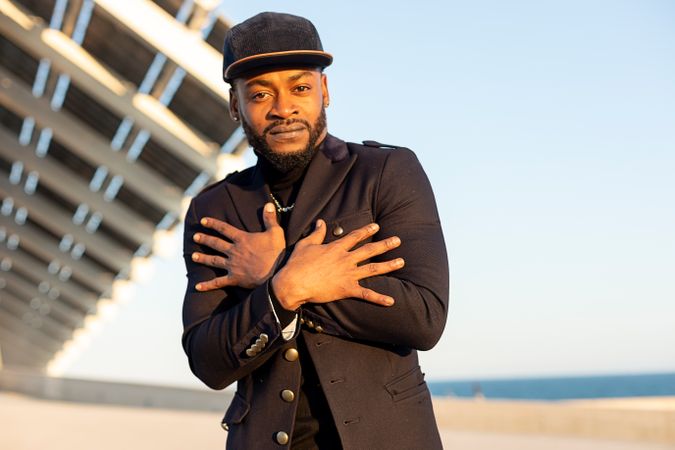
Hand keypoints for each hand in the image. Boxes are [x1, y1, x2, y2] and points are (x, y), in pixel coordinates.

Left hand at [192, 203, 284, 289]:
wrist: (276, 274)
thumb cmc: (277, 253)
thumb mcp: (275, 232)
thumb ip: (270, 218)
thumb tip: (268, 204)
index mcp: (242, 239)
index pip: (224, 229)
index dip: (213, 224)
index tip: (203, 220)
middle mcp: (234, 251)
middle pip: (216, 243)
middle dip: (204, 239)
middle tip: (195, 237)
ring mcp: (233, 265)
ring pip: (214, 260)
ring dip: (203, 258)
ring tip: (193, 256)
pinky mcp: (234, 278)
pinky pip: (218, 282)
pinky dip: (207, 285)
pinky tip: (197, 286)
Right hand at [271, 220, 403, 309]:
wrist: (293, 283)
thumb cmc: (297, 264)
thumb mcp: (305, 244)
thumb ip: (316, 233)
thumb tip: (321, 221)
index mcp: (336, 248)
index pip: (355, 236)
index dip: (366, 230)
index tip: (376, 226)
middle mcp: (345, 259)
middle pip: (369, 250)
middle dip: (385, 244)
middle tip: (398, 240)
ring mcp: (348, 274)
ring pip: (372, 269)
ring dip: (388, 265)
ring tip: (401, 262)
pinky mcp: (346, 289)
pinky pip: (366, 294)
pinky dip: (379, 298)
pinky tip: (391, 300)